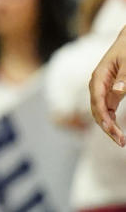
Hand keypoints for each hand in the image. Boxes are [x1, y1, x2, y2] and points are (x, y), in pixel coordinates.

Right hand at [90, 27, 125, 145]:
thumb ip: (124, 77)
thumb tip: (117, 91)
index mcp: (98, 77)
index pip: (97, 102)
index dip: (105, 119)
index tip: (115, 132)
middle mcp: (96, 84)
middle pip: (96, 110)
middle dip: (107, 127)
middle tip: (121, 142)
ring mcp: (101, 88)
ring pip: (100, 111)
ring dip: (108, 126)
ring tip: (121, 140)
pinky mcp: (107, 91)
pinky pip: (106, 108)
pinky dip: (110, 120)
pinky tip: (117, 129)